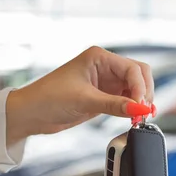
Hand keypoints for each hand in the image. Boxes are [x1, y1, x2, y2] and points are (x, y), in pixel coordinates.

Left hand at [6, 46, 153, 143]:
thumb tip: (140, 109)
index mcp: (99, 57)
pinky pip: (126, 100)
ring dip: (140, 102)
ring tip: (140, 118)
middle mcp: (104, 66)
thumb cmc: (48, 98)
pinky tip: (133, 118)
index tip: (141, 107)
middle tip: (145, 113)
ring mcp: (105, 82)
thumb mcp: (84, 101)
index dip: (141, 88)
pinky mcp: (103, 96)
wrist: (31, 114)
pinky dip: (132, 109)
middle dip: (145, 93)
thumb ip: (115, 105)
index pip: (132, 69)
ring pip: (135, 89)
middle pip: (139, 75)